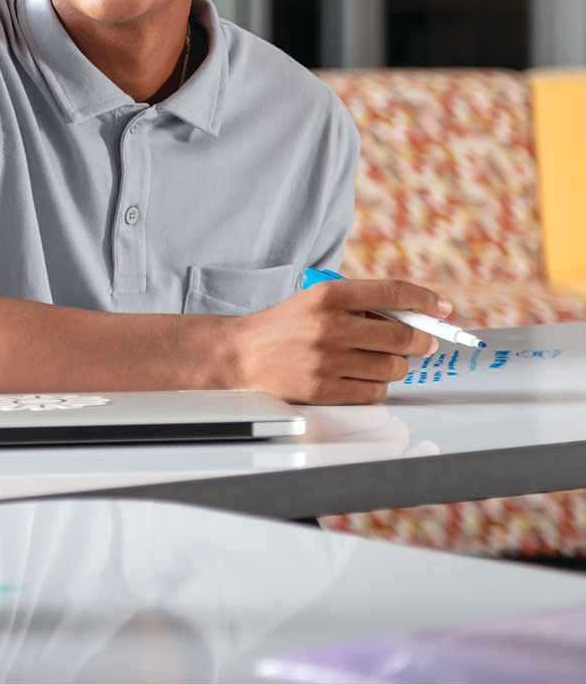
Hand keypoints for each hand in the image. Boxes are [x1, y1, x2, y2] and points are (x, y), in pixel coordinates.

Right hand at [233, 277, 447, 404]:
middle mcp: (329, 325)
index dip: (426, 300)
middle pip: (402, 335)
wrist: (241, 355)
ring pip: (393, 367)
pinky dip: (374, 386)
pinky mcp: (323, 390)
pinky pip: (374, 392)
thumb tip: (416, 317)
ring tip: (378, 360)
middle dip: (420, 340)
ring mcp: (326, 360)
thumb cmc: (285, 326)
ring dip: (395, 365)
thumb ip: (361, 305)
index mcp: (328, 295)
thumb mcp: (317, 301)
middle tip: (422, 342)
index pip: (393, 292)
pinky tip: (359, 377)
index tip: (442, 308)